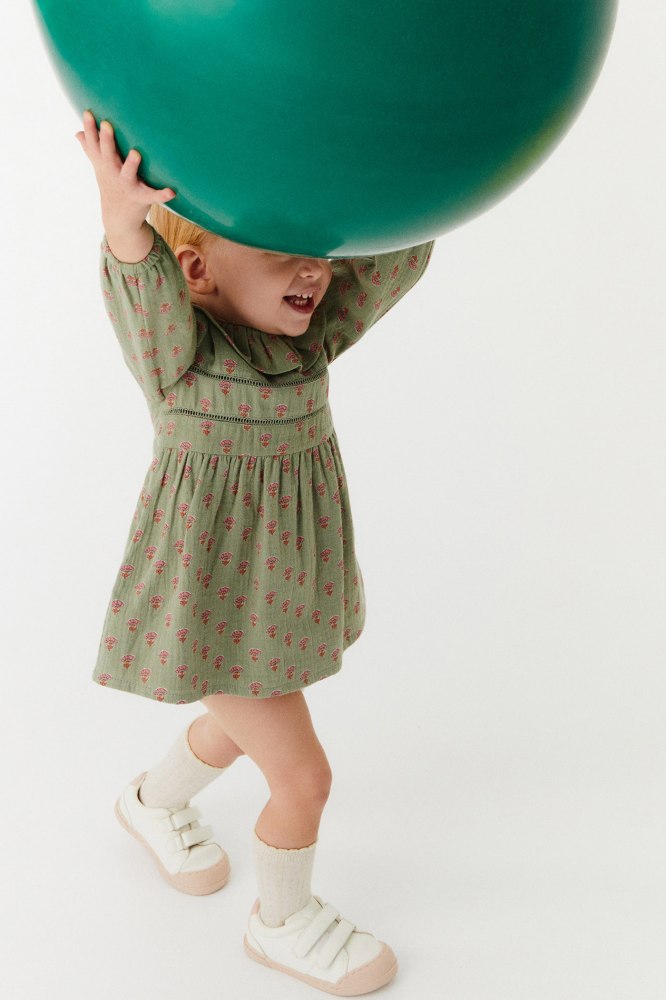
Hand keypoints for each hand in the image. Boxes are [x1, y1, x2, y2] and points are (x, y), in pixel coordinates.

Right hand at [75, 110, 175, 261]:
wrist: (119, 219)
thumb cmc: (112, 186)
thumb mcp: (100, 168)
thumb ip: (91, 149)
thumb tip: (78, 132)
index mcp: (104, 165)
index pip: (94, 144)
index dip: (90, 129)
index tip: (88, 113)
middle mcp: (114, 174)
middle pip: (108, 156)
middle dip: (107, 141)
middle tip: (106, 125)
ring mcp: (127, 187)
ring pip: (128, 175)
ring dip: (131, 165)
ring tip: (135, 153)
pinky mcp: (142, 198)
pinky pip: (153, 196)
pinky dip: (161, 195)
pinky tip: (171, 192)